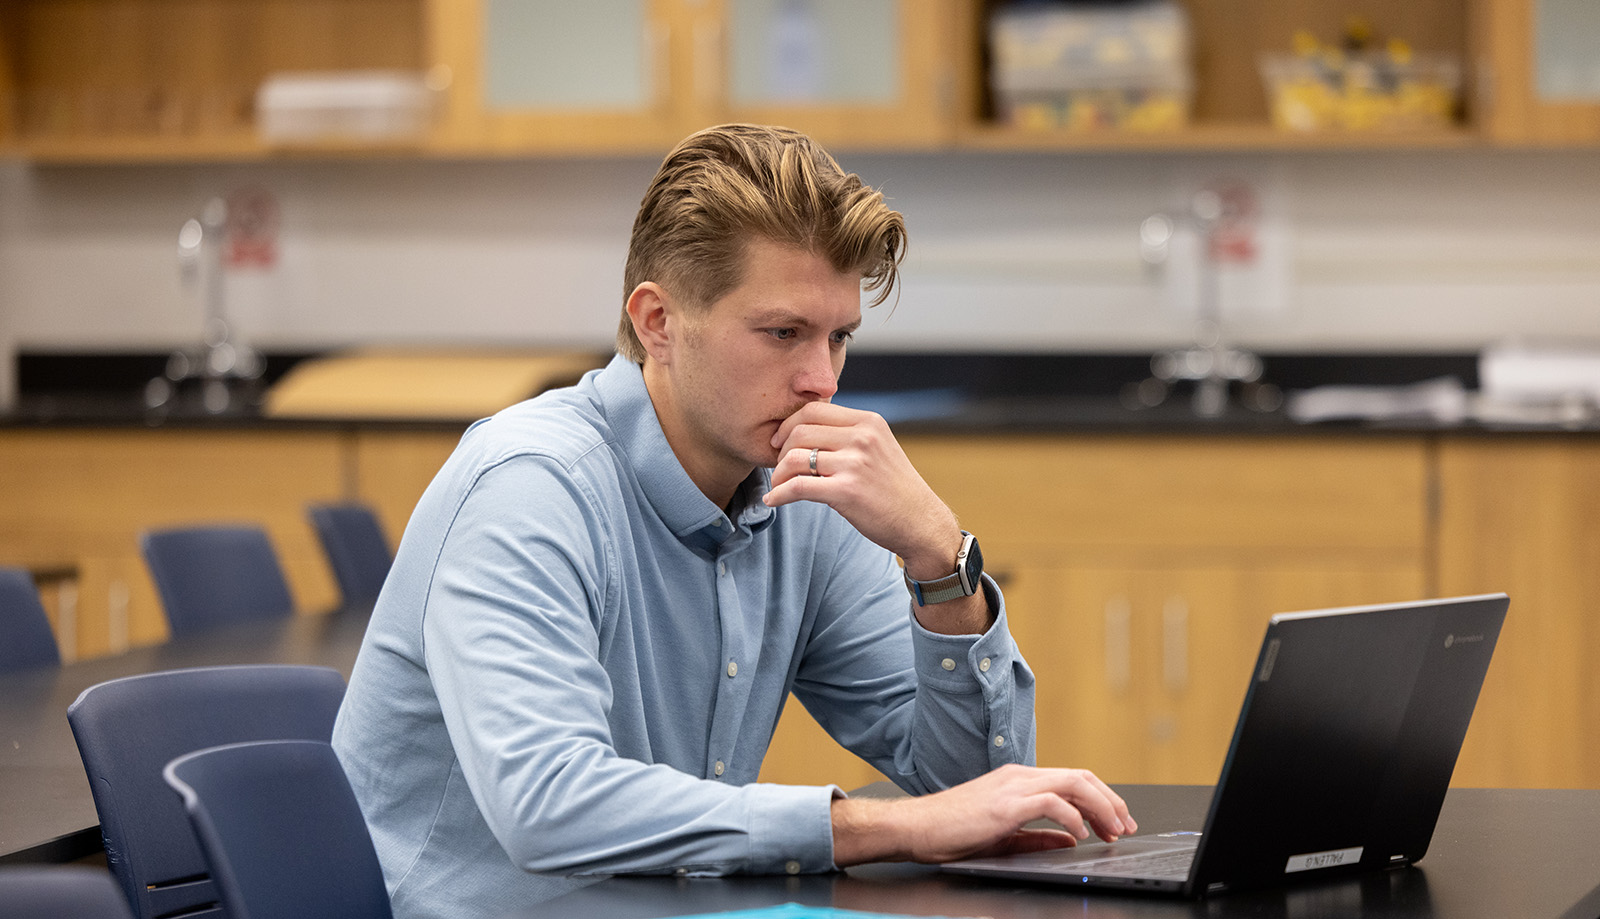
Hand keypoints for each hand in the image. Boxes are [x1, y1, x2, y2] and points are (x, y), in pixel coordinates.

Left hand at [764, 401, 956, 575]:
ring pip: (794, 457)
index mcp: (868, 421)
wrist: (920, 522)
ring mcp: (855, 463)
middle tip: (779, 467)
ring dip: (779, 474)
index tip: (780, 441)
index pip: (813, 409)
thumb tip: (804, 430)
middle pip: (800, 431)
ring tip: (778, 486)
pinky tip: (774, 500)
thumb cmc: (894, 488)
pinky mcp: (846, 491)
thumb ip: (849, 434)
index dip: (789, 424)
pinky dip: (779, 494)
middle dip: (781, 449)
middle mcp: (862, 437)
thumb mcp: (878, 447)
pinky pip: (798, 487)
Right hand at [831, 764, 1137, 865]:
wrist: (914, 827)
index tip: (1116, 823)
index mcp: (1017, 781)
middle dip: (1110, 801)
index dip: (1101, 800)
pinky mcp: (1004, 804)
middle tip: (1126, 826)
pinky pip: (1050, 802)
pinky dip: (1072, 816)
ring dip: (1100, 806)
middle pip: (1080, 777)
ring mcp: (1011, 786)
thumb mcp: (1003, 836)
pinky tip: (1080, 833)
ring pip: (1072, 783)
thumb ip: (1038, 836)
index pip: (1072, 780)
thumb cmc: (949, 831)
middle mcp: (1018, 776)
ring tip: (1113, 828)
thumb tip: (1070, 839)